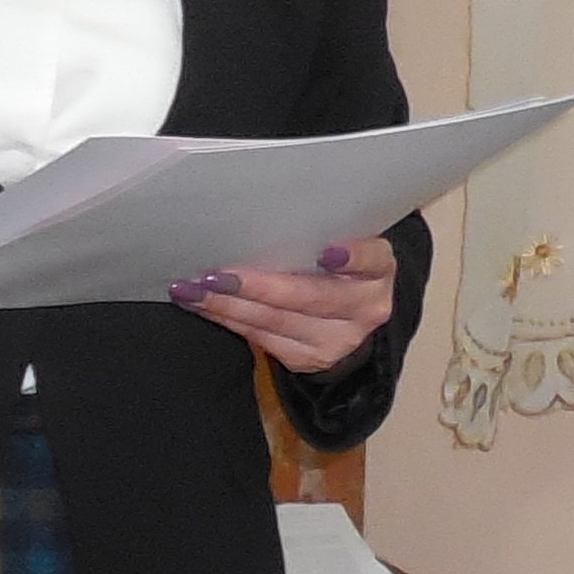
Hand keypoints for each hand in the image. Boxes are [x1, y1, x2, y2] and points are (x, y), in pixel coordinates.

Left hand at [171, 237, 401, 374]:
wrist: (351, 311)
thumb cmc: (337, 263)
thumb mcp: (345, 240)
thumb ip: (320, 230)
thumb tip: (260, 214)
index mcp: (379, 270)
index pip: (373, 259)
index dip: (353, 257)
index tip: (326, 252)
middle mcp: (366, 309)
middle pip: (309, 298)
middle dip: (257, 287)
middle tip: (214, 275)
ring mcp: (338, 341)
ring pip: (276, 323)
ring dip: (228, 306)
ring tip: (193, 290)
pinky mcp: (309, 359)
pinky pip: (262, 339)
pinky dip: (228, 320)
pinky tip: (203, 305)